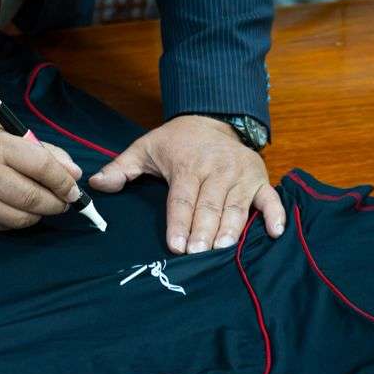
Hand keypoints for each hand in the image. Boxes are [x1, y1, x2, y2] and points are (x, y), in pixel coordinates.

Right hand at [0, 119, 84, 229]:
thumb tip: (73, 174)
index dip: (63, 181)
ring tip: (41, 205)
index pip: (40, 166)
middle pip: (32, 198)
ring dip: (39, 215)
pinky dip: (18, 221)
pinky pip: (4, 227)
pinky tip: (18, 209)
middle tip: (63, 201)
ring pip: (20, 219)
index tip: (73, 189)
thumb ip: (42, 151)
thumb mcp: (7, 134)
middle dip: (56, 203)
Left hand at [88, 114, 284, 253]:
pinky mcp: (260, 179)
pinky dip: (276, 215)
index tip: (175, 245)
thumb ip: (121, 168)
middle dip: (203, 231)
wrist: (213, 119)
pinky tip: (275, 233)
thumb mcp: (145, 148)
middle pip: (209, 205)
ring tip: (222, 250)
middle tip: (198, 255)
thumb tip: (97, 184)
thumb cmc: (176, 142)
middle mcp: (217, 169)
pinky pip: (270, 199)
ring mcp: (241, 175)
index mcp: (188, 165)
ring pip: (236, 206)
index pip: (182, 198)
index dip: (178, 222)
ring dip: (231, 229)